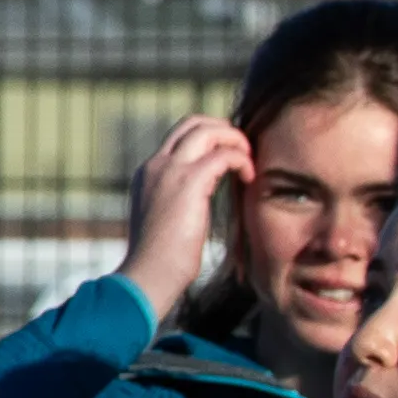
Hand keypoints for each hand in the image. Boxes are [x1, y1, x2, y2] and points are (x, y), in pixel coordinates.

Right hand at [119, 114, 254, 315]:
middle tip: (242, 149)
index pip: (178, 138)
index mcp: (147, 174)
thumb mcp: (163, 221)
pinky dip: (242, 160)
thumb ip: (176, 201)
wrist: (148, 273)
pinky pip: (224, 154)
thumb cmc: (158, 260)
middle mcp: (155, 165)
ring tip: (250, 159)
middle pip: (191, 123)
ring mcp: (169, 170)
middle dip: (222, 129)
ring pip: (206, 130)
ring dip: (234, 139)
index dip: (207, 137)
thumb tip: (197, 203)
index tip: (228, 154)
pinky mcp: (189, 181)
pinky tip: (250, 178)